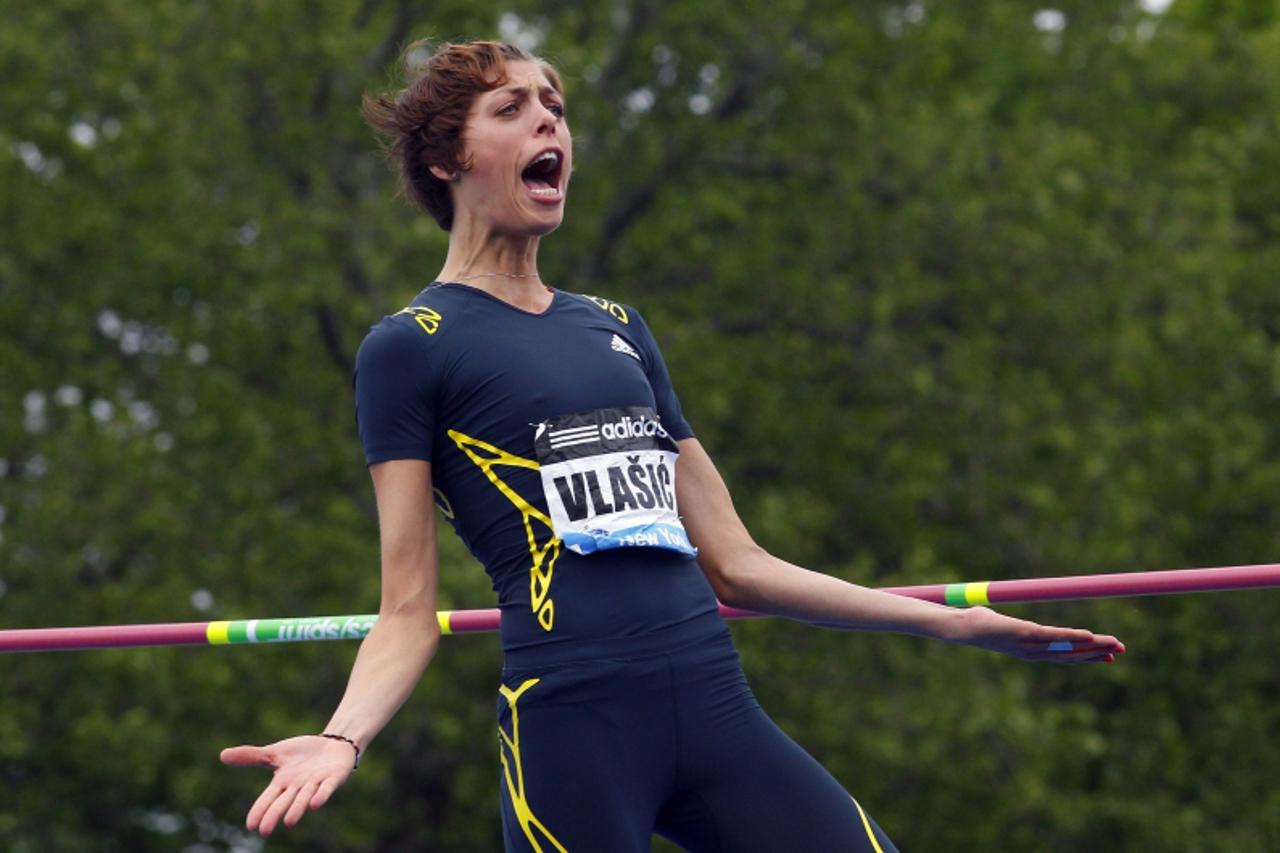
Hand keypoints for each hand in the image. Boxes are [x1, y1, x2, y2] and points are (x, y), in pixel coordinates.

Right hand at [220, 735, 355, 835]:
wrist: (332, 746)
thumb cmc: (301, 754)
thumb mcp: (275, 753)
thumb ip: (252, 757)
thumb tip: (222, 755)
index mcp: (283, 783)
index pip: (268, 798)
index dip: (260, 810)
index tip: (250, 826)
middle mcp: (298, 787)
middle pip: (284, 802)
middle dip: (275, 815)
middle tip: (265, 831)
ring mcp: (316, 783)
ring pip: (304, 797)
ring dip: (297, 809)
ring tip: (289, 822)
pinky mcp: (334, 778)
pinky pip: (327, 788)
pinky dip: (321, 795)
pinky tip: (315, 804)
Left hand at [947, 606, 1125, 662]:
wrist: (962, 627)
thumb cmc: (981, 624)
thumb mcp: (1008, 627)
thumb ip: (1021, 628)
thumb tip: (1028, 624)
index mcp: (1031, 653)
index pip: (1066, 657)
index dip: (1088, 658)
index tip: (1109, 657)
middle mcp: (1033, 653)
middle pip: (1072, 655)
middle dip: (1098, 653)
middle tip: (1121, 651)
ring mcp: (1029, 644)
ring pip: (1068, 647)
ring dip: (1093, 646)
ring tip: (1115, 643)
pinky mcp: (1024, 633)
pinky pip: (1053, 636)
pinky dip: (1072, 637)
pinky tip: (1089, 635)